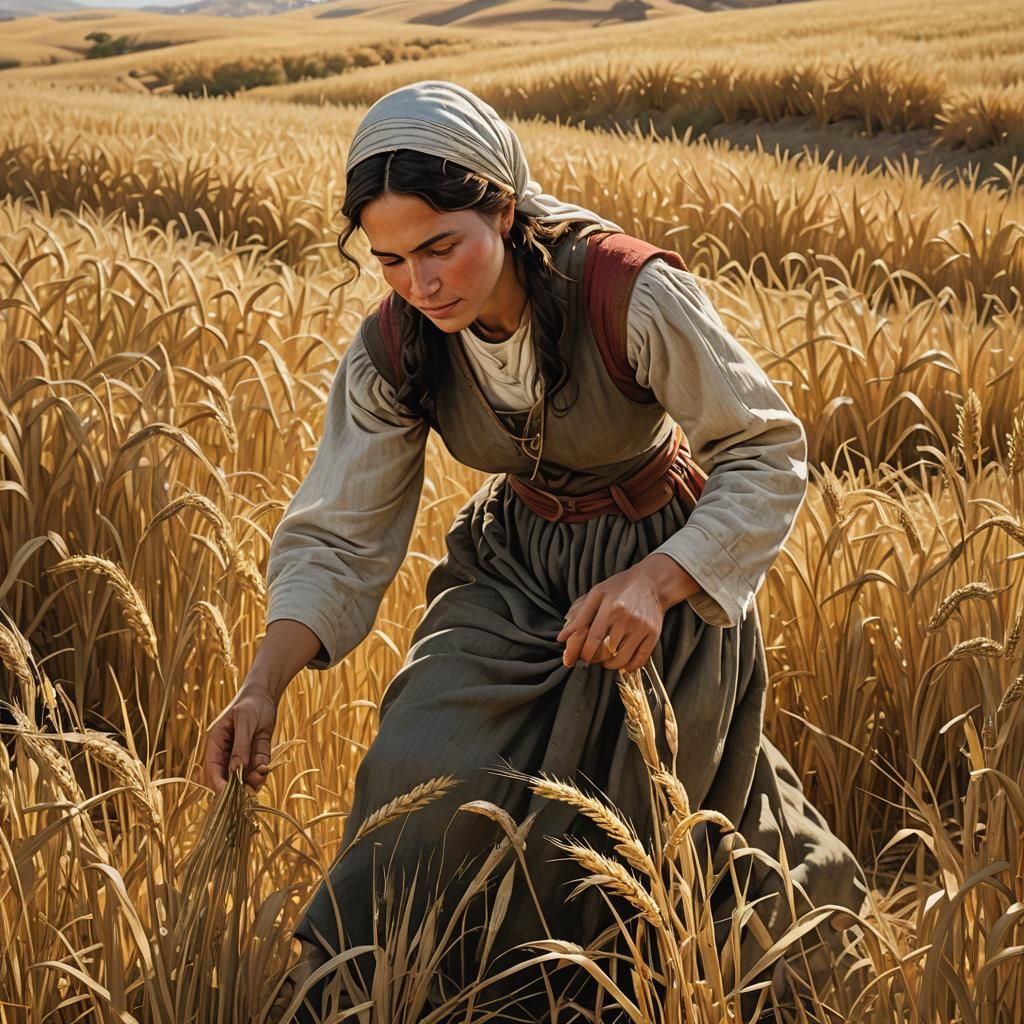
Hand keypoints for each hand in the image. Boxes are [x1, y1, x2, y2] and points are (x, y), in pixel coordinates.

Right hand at [203, 679, 278, 793]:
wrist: (266, 693)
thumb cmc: (251, 703)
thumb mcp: (245, 722)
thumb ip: (240, 746)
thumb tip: (236, 771)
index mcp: (215, 743)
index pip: (212, 770)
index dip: (218, 785)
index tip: (228, 796)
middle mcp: (226, 752)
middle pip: (227, 777)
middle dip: (237, 786)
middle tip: (248, 792)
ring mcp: (241, 754)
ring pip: (244, 776)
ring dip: (252, 780)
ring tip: (260, 775)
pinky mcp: (256, 754)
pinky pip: (257, 769)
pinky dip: (262, 772)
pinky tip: (265, 769)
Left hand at [557, 555, 698, 672]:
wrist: (651, 582)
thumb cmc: (619, 588)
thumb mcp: (596, 594)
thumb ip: (579, 617)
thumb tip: (561, 638)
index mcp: (610, 607)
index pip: (593, 639)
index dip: (583, 653)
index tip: (580, 657)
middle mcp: (627, 617)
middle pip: (606, 651)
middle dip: (594, 659)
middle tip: (591, 658)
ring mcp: (642, 627)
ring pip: (622, 659)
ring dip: (610, 665)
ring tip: (606, 660)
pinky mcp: (654, 634)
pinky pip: (639, 660)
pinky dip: (628, 666)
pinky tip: (622, 661)